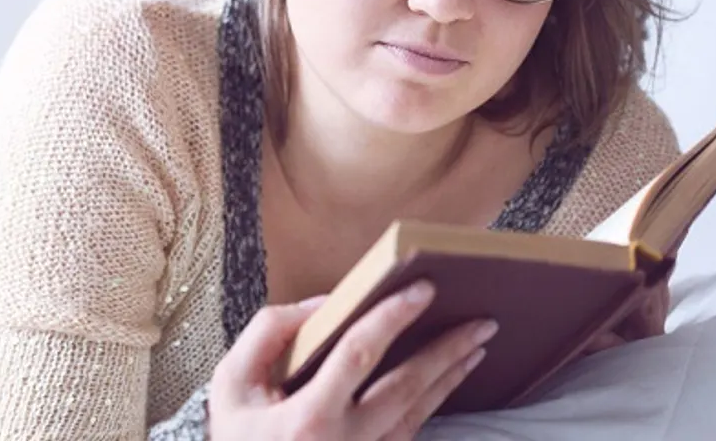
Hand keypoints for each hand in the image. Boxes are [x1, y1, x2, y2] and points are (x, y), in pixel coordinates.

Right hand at [208, 281, 497, 440]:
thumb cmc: (239, 438)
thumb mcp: (232, 382)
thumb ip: (270, 334)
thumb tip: (324, 305)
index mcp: (308, 418)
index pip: (359, 355)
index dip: (392, 318)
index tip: (422, 289)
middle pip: (408, 388)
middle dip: (447, 350)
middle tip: (482, 320)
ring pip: (419, 414)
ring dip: (450, 377)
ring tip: (477, 345)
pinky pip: (411, 432)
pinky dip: (434, 403)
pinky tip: (448, 381)